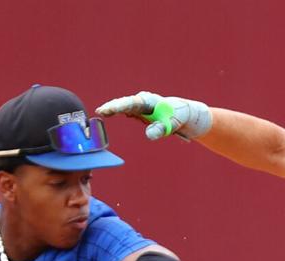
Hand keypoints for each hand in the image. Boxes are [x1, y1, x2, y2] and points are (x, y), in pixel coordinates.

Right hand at [96, 91, 211, 140]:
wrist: (184, 114)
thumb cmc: (179, 117)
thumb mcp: (172, 125)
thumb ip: (161, 129)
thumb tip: (148, 135)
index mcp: (150, 101)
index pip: (132, 103)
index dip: (119, 106)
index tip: (109, 109)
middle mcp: (143, 101)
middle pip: (124, 103)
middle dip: (112, 107)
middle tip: (99, 111)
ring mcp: (140, 106)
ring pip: (123, 106)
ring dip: (112, 108)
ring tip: (100, 112)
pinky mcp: (139, 112)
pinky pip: (126, 110)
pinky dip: (116, 111)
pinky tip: (106, 113)